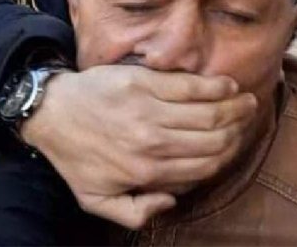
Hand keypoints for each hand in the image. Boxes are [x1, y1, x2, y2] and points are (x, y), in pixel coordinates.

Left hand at [21, 65, 256, 228]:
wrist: (50, 113)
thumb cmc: (74, 156)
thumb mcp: (96, 200)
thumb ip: (135, 213)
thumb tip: (171, 200)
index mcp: (146, 172)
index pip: (204, 166)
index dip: (228, 155)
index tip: (236, 145)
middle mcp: (152, 143)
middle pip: (214, 139)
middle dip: (238, 130)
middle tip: (247, 120)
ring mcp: (148, 110)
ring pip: (208, 112)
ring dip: (234, 107)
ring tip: (245, 101)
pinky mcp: (142, 82)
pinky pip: (189, 86)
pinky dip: (214, 86)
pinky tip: (226, 85)